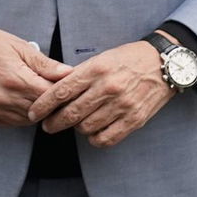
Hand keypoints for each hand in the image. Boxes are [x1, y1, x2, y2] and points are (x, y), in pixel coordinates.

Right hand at [0, 26, 72, 125]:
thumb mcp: (20, 47)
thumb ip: (45, 64)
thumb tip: (70, 73)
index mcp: (14, 78)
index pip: (49, 96)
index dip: (60, 93)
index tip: (65, 88)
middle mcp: (2, 98)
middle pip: (39, 110)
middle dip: (50, 102)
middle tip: (52, 90)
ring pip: (27, 120)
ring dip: (35, 110)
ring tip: (33, 93)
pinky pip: (11, 122)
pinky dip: (19, 114)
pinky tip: (18, 99)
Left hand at [27, 41, 174, 148]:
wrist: (164, 65)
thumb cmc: (128, 59)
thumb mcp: (101, 58)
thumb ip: (79, 74)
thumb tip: (54, 90)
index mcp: (97, 69)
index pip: (61, 90)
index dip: (43, 105)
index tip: (33, 113)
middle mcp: (108, 88)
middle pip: (71, 113)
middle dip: (54, 122)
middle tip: (48, 125)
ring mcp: (122, 105)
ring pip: (86, 128)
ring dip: (76, 128)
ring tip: (75, 123)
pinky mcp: (134, 120)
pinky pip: (106, 139)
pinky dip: (94, 139)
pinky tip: (92, 132)